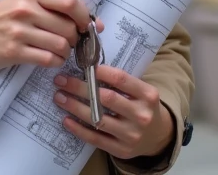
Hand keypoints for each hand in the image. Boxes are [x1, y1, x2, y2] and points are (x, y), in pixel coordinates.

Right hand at [0, 0, 98, 83]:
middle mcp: (25, 9)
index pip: (69, 1)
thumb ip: (49, 7)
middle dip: (75, 38)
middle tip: (69, 42)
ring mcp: (19, 31)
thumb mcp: (20, 2)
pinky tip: (50, 60)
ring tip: (58, 52)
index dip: (85, 16)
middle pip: (68, 26)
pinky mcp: (14, 52)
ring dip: (65, 52)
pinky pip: (48, 60)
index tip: (90, 26)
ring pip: (61, 44)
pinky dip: (55, 63)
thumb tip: (89, 20)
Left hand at [54, 64, 174, 160]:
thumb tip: (88, 70)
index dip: (100, 72)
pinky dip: (79, 129)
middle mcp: (141, 115)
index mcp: (148, 95)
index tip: (83, 66)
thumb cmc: (143, 106)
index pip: (121, 79)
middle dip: (80, 88)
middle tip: (61, 81)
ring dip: (75, 107)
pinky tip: (66, 120)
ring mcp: (131, 135)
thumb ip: (122, 83)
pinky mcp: (121, 150)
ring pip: (98, 119)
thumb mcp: (141, 91)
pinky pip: (96, 139)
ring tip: (59, 97)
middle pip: (106, 98)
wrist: (158, 136)